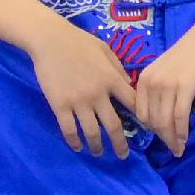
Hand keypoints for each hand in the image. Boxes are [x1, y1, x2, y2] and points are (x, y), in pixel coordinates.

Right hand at [32, 26, 141, 160]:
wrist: (50, 39)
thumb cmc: (79, 41)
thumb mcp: (105, 50)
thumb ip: (118, 70)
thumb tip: (129, 88)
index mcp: (111, 79)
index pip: (132, 103)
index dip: (141, 118)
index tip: (144, 130)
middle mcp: (98, 94)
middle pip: (113, 125)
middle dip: (120, 144)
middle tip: (123, 155)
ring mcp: (78, 101)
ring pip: (92, 132)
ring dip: (97, 146)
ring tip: (99, 153)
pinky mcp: (60, 105)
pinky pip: (69, 130)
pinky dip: (74, 142)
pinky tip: (78, 147)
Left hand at [131, 31, 194, 156]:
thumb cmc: (187, 54)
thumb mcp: (163, 71)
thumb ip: (157, 90)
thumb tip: (159, 116)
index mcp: (143, 80)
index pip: (141, 114)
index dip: (151, 129)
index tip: (162, 137)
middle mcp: (151, 83)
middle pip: (152, 120)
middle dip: (162, 138)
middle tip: (172, 148)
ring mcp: (167, 85)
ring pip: (165, 121)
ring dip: (172, 139)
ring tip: (179, 149)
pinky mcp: (184, 87)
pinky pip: (180, 117)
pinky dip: (182, 132)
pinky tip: (185, 139)